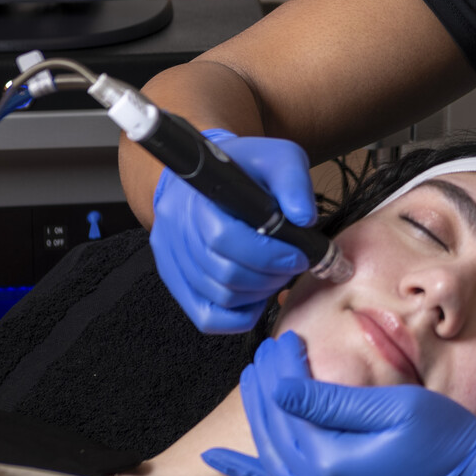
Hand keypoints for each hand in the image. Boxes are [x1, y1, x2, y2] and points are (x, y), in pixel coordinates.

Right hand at [149, 131, 316, 332]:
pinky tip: (256, 295)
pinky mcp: (175, 280)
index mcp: (198, 197)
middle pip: (223, 274)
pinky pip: (206, 317)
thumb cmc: (245, 167)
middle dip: (270, 276)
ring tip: (276, 275)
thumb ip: (292, 182)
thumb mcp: (277, 158)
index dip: (268, 255)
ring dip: (258, 293)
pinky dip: (239, 315)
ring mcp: (172, 258)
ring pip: (218, 297)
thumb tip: (304, 218)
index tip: (299, 255)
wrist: (208, 175)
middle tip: (293, 266)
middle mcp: (176, 229)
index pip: (224, 239)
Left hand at [203, 332, 475, 475]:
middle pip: (273, 432)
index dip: (281, 370)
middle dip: (263, 390)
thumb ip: (332, 403)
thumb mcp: (394, 409)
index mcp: (331, 465)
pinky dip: (249, 474)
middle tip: (263, 354)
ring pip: (272, 457)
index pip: (287, 407)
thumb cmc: (448, 443)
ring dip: (257, 420)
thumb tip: (280, 388)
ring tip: (249, 385)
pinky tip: (220, 464)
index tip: (284, 340)